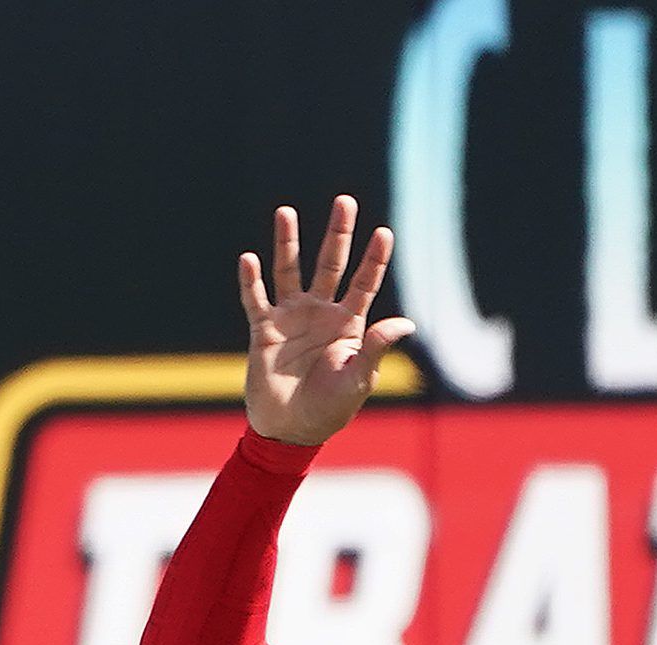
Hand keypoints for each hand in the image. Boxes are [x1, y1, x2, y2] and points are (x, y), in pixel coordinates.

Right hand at [238, 195, 416, 446]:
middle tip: (345, 202)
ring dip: (287, 243)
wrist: (291, 430)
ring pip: (290, 271)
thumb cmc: (330, 409)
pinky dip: (251, 281)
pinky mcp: (264, 330)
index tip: (384, 232)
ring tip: (285, 211)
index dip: (374, 259)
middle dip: (338, 234)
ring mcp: (292, 318)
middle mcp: (321, 313)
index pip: (364, 283)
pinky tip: (249, 259)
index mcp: (349, 324)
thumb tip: (406, 323)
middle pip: (330, 264)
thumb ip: (377, 347)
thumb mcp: (360, 378)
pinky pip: (256, 300)